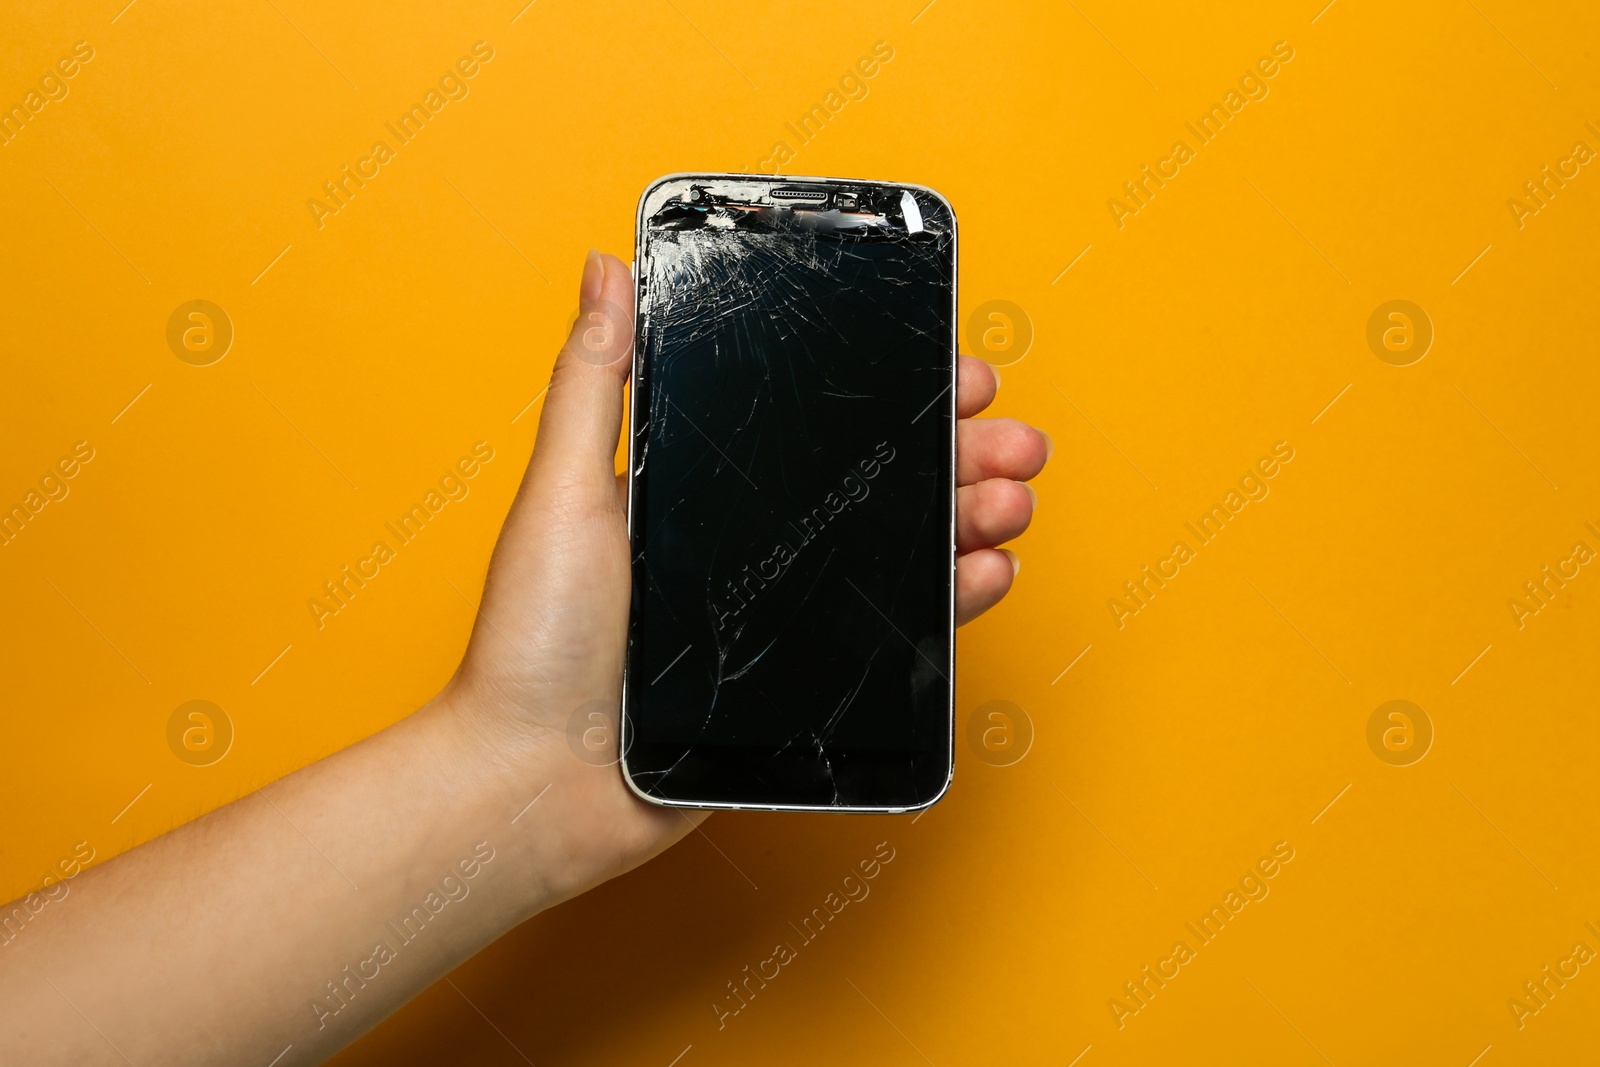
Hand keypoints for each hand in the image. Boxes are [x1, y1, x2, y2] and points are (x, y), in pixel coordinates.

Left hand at [446, 250, 1051, 903]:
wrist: (536, 782)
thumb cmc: (533, 642)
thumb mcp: (563, 490)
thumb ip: (593, 382)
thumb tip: (604, 267)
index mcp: (699, 491)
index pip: (813, 424)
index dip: (889, 394)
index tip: (947, 368)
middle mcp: (746, 545)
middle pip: (873, 482)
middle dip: (954, 452)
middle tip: (1011, 434)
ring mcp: (778, 613)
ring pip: (898, 550)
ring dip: (966, 515)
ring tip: (1013, 495)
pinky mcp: (801, 681)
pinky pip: (894, 631)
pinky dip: (950, 599)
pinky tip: (985, 570)